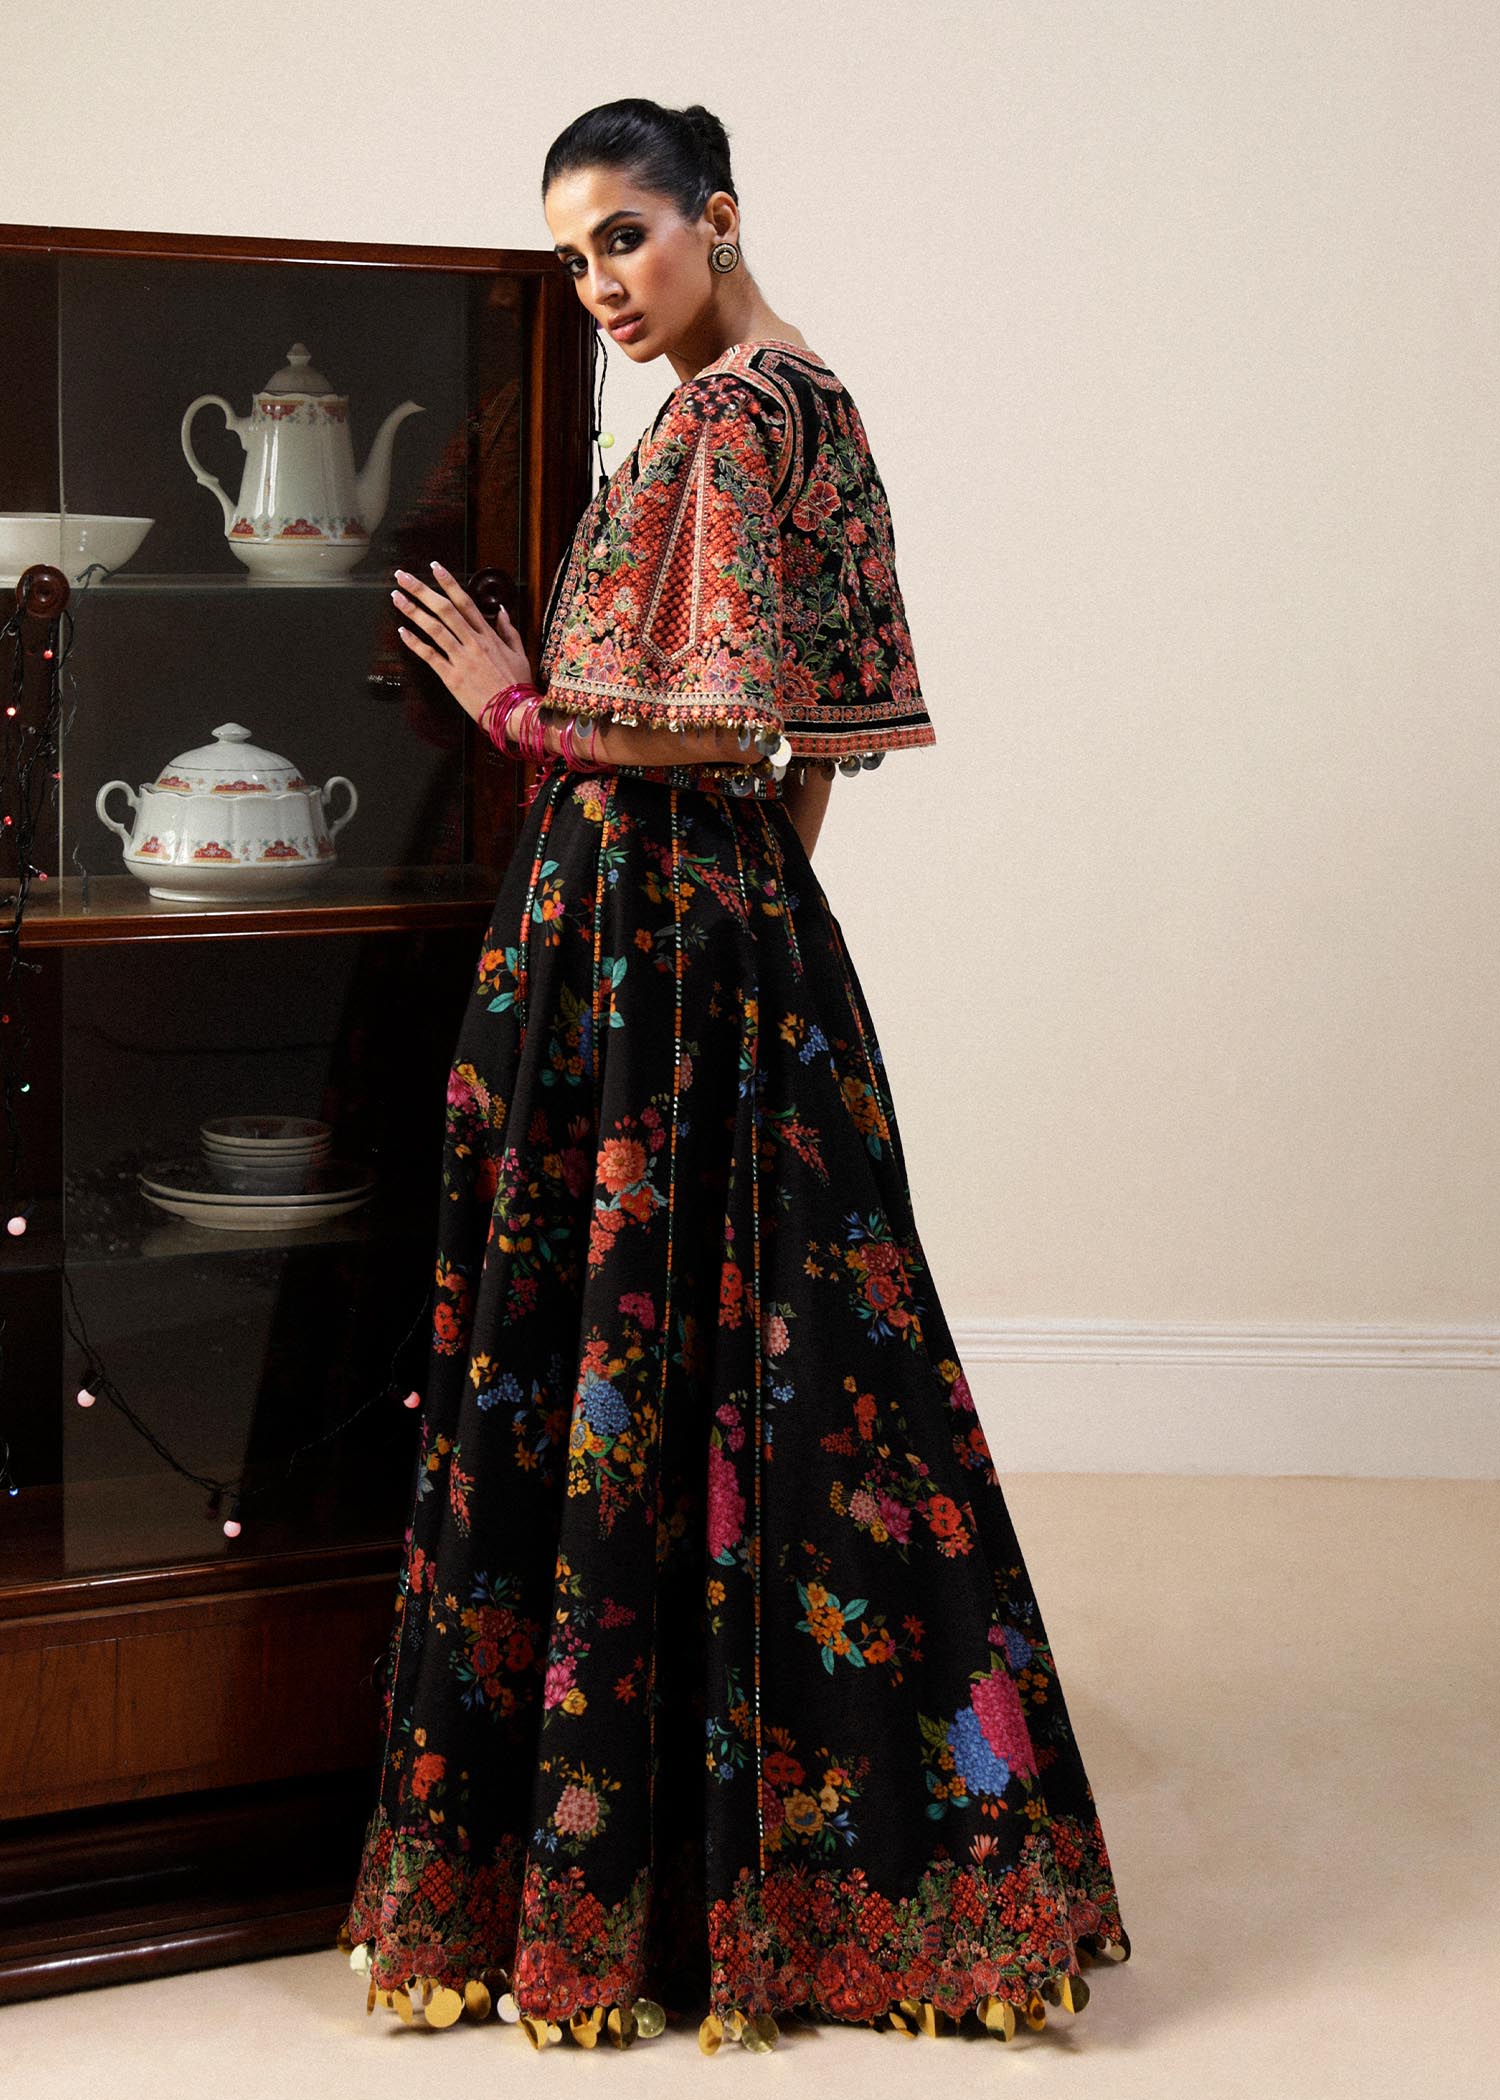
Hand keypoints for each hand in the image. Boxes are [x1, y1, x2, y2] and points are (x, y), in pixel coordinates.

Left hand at [391, 562, 533, 722]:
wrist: (514, 713)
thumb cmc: (517, 686)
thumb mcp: (520, 654)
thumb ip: (509, 631)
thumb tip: (501, 611)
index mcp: (489, 636)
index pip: (465, 602)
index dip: (448, 583)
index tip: (435, 567)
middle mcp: (474, 643)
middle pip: (444, 609)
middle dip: (421, 590)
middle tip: (403, 577)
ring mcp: (462, 659)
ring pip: (434, 628)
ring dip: (413, 610)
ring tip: (397, 597)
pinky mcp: (452, 677)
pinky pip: (430, 655)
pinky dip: (415, 643)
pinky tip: (402, 631)